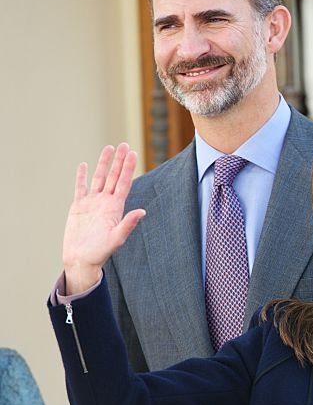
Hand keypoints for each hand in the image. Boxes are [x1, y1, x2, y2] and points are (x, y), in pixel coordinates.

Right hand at [62, 143, 145, 293]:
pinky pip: (80, 188)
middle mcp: (106, 202)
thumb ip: (128, 224)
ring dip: (104, 163)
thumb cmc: (101, 252)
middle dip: (119, 161)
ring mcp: (92, 203)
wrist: (82, 259)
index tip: (133, 153)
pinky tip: (83, 164)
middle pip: (114, 176)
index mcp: (116, 208)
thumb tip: (142, 211)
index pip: (124, 183)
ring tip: (109, 148)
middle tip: (124, 144)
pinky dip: (81, 176)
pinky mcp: (78, 206)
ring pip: (98, 178)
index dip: (128, 168)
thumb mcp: (117, 238)